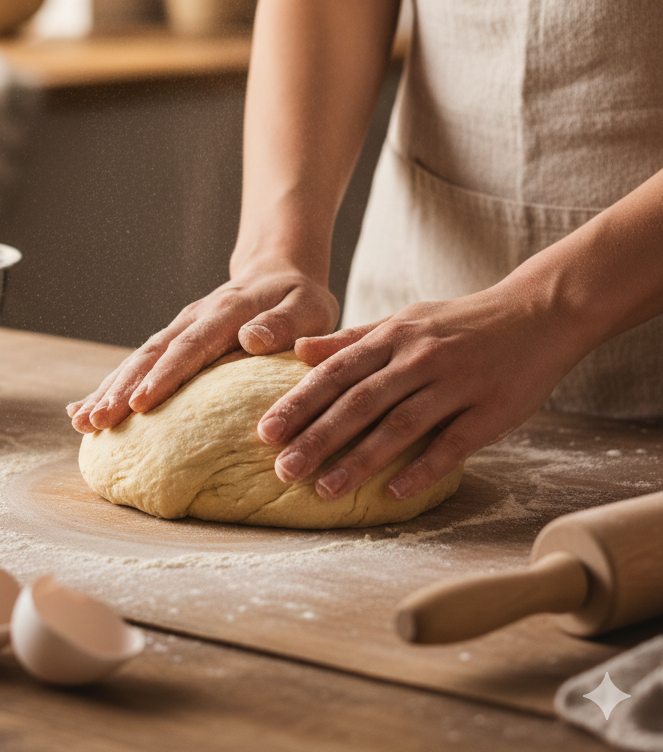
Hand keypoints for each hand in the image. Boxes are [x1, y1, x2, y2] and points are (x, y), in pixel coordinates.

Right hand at [68, 268, 338, 432]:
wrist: (277, 270)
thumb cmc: (299, 298)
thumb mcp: (308, 307)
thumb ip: (284, 323)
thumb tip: (252, 339)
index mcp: (226, 313)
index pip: (191, 347)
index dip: (164, 375)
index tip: (139, 403)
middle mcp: (194, 318)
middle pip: (152, 355)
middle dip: (121, 390)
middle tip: (96, 422)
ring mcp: (180, 328)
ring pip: (138, 359)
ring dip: (109, 389)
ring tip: (82, 422)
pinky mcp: (174, 339)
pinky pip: (139, 362)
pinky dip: (111, 385)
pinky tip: (85, 408)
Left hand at [256, 283, 582, 500]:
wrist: (538, 311)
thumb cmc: (461, 322)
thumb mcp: (404, 320)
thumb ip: (352, 339)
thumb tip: (299, 351)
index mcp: (394, 336)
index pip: (335, 373)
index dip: (299, 403)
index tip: (265, 431)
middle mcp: (419, 358)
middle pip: (359, 402)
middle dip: (317, 437)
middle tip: (282, 469)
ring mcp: (456, 384)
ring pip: (399, 426)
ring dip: (360, 461)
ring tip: (324, 490)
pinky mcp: (491, 410)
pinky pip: (452, 444)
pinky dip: (422, 469)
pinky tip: (394, 493)